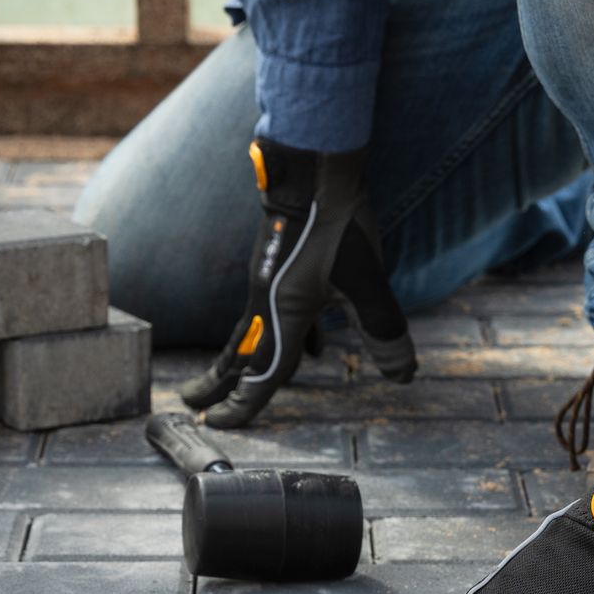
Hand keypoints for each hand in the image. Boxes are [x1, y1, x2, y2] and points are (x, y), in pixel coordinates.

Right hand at [179, 138, 415, 428]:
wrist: (312, 168)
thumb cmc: (337, 223)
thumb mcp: (367, 282)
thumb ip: (383, 330)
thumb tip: (402, 374)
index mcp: (283, 315)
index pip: (262, 373)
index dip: (244, 405)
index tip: (219, 425)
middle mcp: (266, 303)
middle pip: (235, 354)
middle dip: (214, 383)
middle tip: (191, 404)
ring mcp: (268, 283)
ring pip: (252, 334)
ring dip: (243, 362)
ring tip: (241, 382)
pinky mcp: (277, 268)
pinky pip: (271, 314)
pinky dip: (280, 338)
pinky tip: (311, 344)